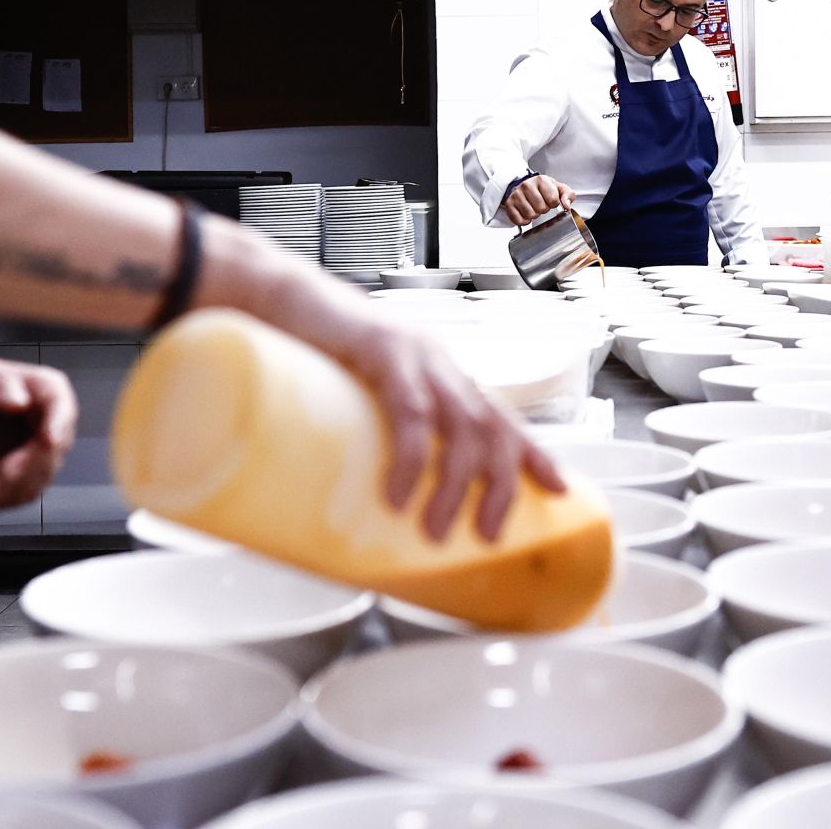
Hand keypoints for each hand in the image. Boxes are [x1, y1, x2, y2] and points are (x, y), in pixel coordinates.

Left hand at [0, 356, 76, 510]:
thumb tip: (18, 402)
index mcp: (48, 390)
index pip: (61, 407)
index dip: (58, 424)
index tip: (48, 440)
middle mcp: (54, 422)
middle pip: (53, 449)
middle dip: (27, 465)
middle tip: (1, 474)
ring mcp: (44, 453)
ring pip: (41, 477)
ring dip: (12, 488)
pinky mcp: (30, 477)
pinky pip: (27, 494)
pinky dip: (6, 500)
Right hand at [251, 268, 566, 542]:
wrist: (270, 295)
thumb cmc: (307, 349)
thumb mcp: (354, 394)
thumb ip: (370, 431)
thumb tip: (365, 501)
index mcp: (437, 372)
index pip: (500, 413)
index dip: (533, 452)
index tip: (560, 488)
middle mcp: (437, 361)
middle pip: (492, 426)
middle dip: (500, 485)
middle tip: (486, 535)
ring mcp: (414, 353)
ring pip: (461, 424)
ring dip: (455, 484)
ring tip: (435, 529)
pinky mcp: (381, 350)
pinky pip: (410, 410)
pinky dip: (411, 456)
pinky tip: (401, 493)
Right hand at [504, 175, 573, 226]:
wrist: (526, 186)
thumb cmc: (543, 189)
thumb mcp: (559, 188)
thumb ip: (568, 195)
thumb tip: (567, 205)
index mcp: (541, 180)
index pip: (553, 200)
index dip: (554, 204)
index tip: (550, 200)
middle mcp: (527, 185)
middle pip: (541, 209)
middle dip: (543, 209)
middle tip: (541, 204)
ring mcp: (516, 194)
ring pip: (530, 215)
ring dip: (534, 215)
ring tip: (533, 207)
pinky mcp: (509, 204)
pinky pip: (518, 220)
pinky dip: (524, 220)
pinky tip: (525, 213)